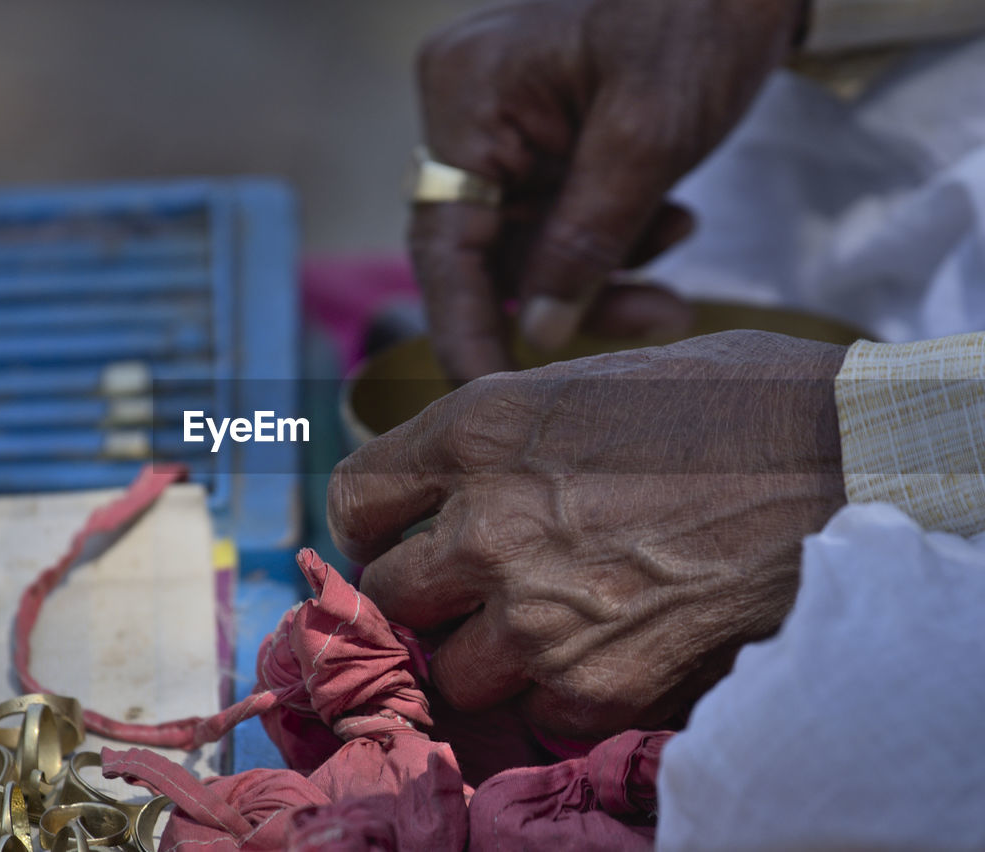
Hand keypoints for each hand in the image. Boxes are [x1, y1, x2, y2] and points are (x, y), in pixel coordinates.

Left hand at [328, 331, 845, 738]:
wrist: (842, 463)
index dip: (371, 526)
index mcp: (476, 431)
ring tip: (542, 628)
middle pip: (389, 591)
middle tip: (473, 590)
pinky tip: (603, 654)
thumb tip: (447, 492)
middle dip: (424, 595)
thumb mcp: (581, 386)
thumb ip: (494, 444)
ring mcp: (535, 612)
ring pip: (448, 670)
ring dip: (484, 657)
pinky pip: (531, 714)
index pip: (354, 498)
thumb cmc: (726, 404)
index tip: (397, 539)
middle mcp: (487, 522)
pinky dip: (555, 696)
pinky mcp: (593, 685)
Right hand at [412, 0, 805, 380]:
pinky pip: (557, 220)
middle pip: (489, 252)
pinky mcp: (540, 141)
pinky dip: (611, 239)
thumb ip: (587, 242)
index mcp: (468, 99)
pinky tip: (670, 219)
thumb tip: (538, 335)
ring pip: (530, 246)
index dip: (466, 329)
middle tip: (653, 325)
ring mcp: (502, 129)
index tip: (492, 401)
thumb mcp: (648, 137)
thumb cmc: (699, 16)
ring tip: (677, 254)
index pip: (446, 244)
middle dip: (567, 297)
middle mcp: (468, 117)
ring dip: (603, 271)